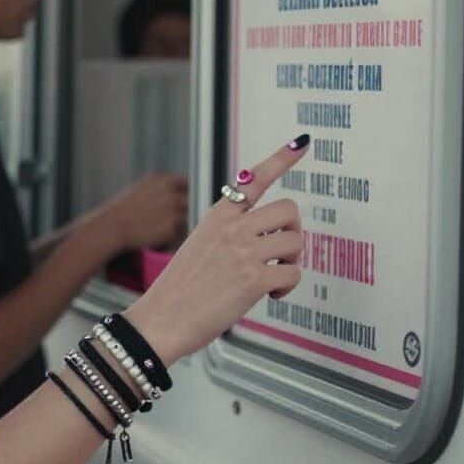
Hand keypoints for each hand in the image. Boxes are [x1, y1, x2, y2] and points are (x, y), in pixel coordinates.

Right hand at [96, 172, 189, 253]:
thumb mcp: (142, 190)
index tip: (184, 202)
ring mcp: (173, 208)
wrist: (112, 227)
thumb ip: (163, 190)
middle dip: (186, 210)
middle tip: (172, 219)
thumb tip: (182, 196)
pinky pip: (182, 232)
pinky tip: (156, 235)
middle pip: (192, 200)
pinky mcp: (173, 226)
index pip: (188, 183)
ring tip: (158, 228)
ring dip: (180, 224)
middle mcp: (170, 191)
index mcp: (162, 179)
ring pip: (189, 217)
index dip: (187, 194)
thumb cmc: (123, 212)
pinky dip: (173, 236)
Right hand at [126, 138, 308, 364]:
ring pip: (295, 242)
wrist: (161, 320)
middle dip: (294, 232)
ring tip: (273, 277)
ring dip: (291, 262)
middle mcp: (231, 228)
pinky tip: (270, 295)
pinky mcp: (253, 279)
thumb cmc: (179, 290)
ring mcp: (243, 252)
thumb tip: (265, 235)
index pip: (253, 178)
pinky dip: (287, 287)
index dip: (282, 158)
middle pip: (288, 210)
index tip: (302, 143)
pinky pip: (293, 273)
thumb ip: (228, 234)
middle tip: (282, 252)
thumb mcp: (199, 247)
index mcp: (217, 217)